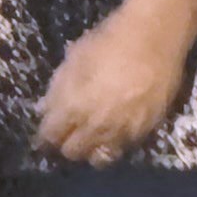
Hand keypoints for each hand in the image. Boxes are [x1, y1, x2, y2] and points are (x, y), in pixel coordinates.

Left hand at [35, 5, 188, 162]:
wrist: (154, 38)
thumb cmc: (107, 42)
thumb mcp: (73, 60)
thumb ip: (57, 90)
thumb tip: (43, 110)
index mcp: (74, 106)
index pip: (51, 135)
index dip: (44, 137)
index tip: (42, 136)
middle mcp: (97, 126)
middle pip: (73, 152)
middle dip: (64, 144)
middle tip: (65, 134)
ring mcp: (123, 131)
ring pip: (99, 158)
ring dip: (89, 150)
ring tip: (87, 137)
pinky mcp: (146, 131)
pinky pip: (123, 148)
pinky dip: (112, 145)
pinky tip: (110, 132)